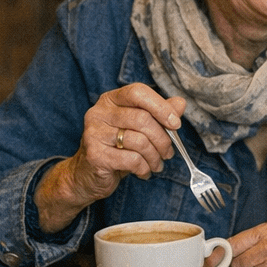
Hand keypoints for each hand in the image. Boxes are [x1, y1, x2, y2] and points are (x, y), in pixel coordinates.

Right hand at [34, 84, 187, 232]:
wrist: (86, 175)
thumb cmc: (115, 148)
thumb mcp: (137, 128)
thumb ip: (158, 114)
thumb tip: (180, 103)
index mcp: (110, 100)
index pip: (138, 92)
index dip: (161, 107)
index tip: (176, 124)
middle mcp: (99, 112)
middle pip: (142, 119)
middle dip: (162, 139)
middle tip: (168, 152)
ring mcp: (94, 133)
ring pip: (139, 141)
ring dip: (155, 157)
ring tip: (157, 164)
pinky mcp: (95, 154)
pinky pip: (132, 159)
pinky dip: (144, 168)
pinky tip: (143, 172)